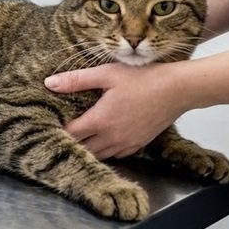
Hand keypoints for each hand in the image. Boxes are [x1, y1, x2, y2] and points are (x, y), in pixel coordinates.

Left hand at [44, 63, 188, 159]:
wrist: (179, 89)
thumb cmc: (143, 78)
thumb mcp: (106, 73)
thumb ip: (76, 80)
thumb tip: (49, 83)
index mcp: (100, 120)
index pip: (70, 134)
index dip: (58, 130)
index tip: (50, 123)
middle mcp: (112, 137)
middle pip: (82, 148)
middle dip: (71, 142)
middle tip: (63, 131)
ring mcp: (127, 144)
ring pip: (99, 154)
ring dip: (88, 147)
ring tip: (81, 136)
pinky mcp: (139, 145)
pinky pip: (117, 155)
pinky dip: (107, 150)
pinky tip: (104, 138)